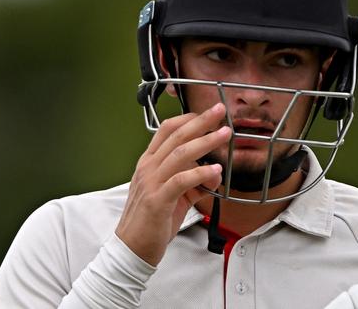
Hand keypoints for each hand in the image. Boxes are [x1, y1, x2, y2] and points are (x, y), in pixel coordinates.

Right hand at [115, 103, 230, 265]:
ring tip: (224, 135)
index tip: (208, 113)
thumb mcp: (176, 195)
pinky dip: (200, 173)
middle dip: (201, 121)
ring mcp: (152, 182)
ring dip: (206, 142)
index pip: (167, 130)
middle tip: (220, 111)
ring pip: (181, 154)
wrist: (133, 247)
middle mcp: (149, 168)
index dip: (188, 118)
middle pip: (177, 136)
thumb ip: (195, 182)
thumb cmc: (152, 220)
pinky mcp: (158, 200)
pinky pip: (181, 181)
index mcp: (149, 162)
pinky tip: (216, 171)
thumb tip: (215, 174)